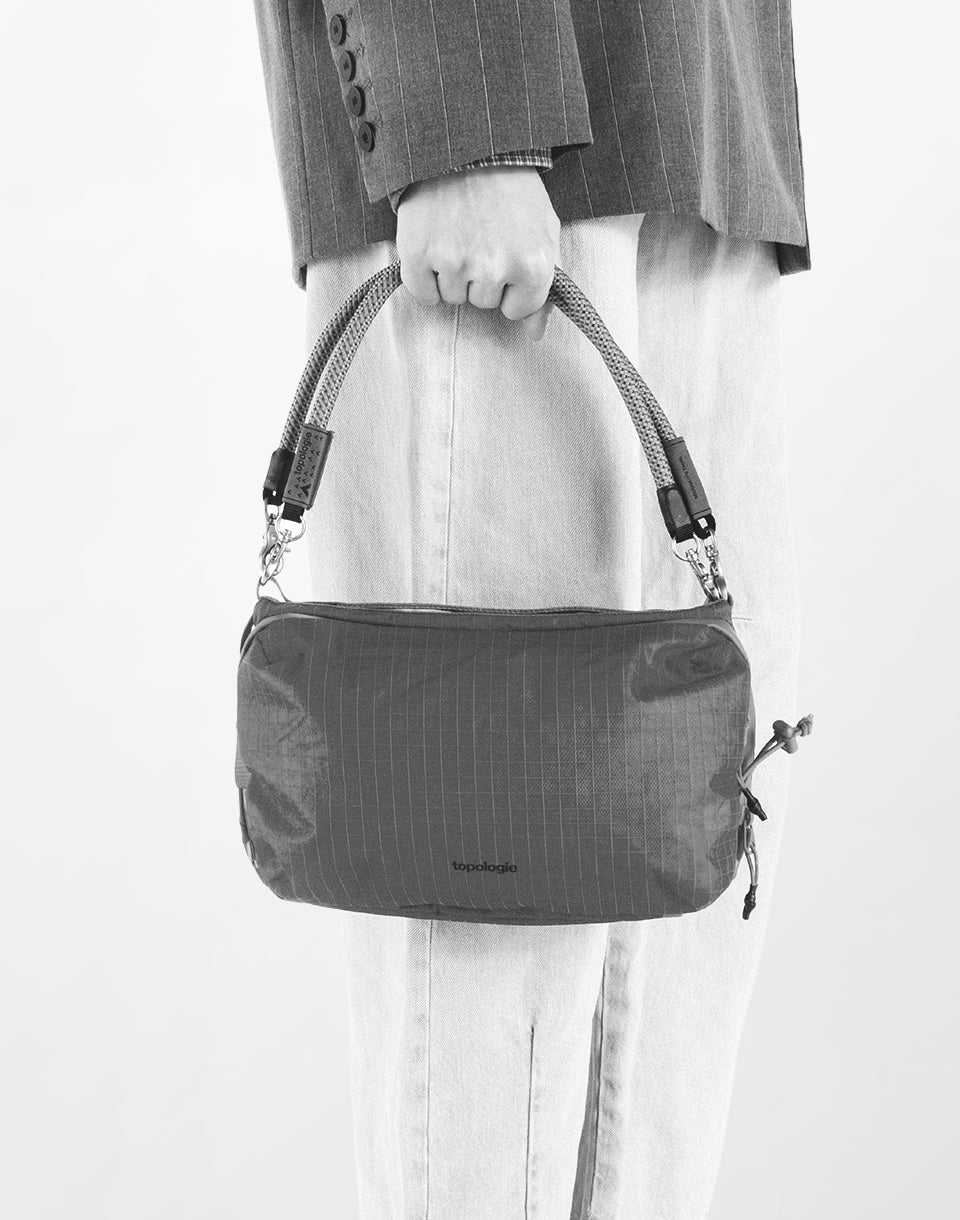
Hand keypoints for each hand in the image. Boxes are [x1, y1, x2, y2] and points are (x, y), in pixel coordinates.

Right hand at [395, 165, 559, 340]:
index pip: (516, 310)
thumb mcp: (543, 230)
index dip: (509, 285)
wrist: (464, 144)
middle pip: (483, 303)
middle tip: (479, 233)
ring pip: (453, 298)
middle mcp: (495, 268)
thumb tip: (534, 333)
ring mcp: (455, 262)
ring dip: (454, 273)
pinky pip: (423, 294)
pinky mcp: (419, 254)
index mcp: (534, 265)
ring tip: (458, 231)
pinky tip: (435, 243)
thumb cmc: (510, 187)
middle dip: (481, 276)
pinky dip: (426, 276)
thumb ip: (544, 286)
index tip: (505, 254)